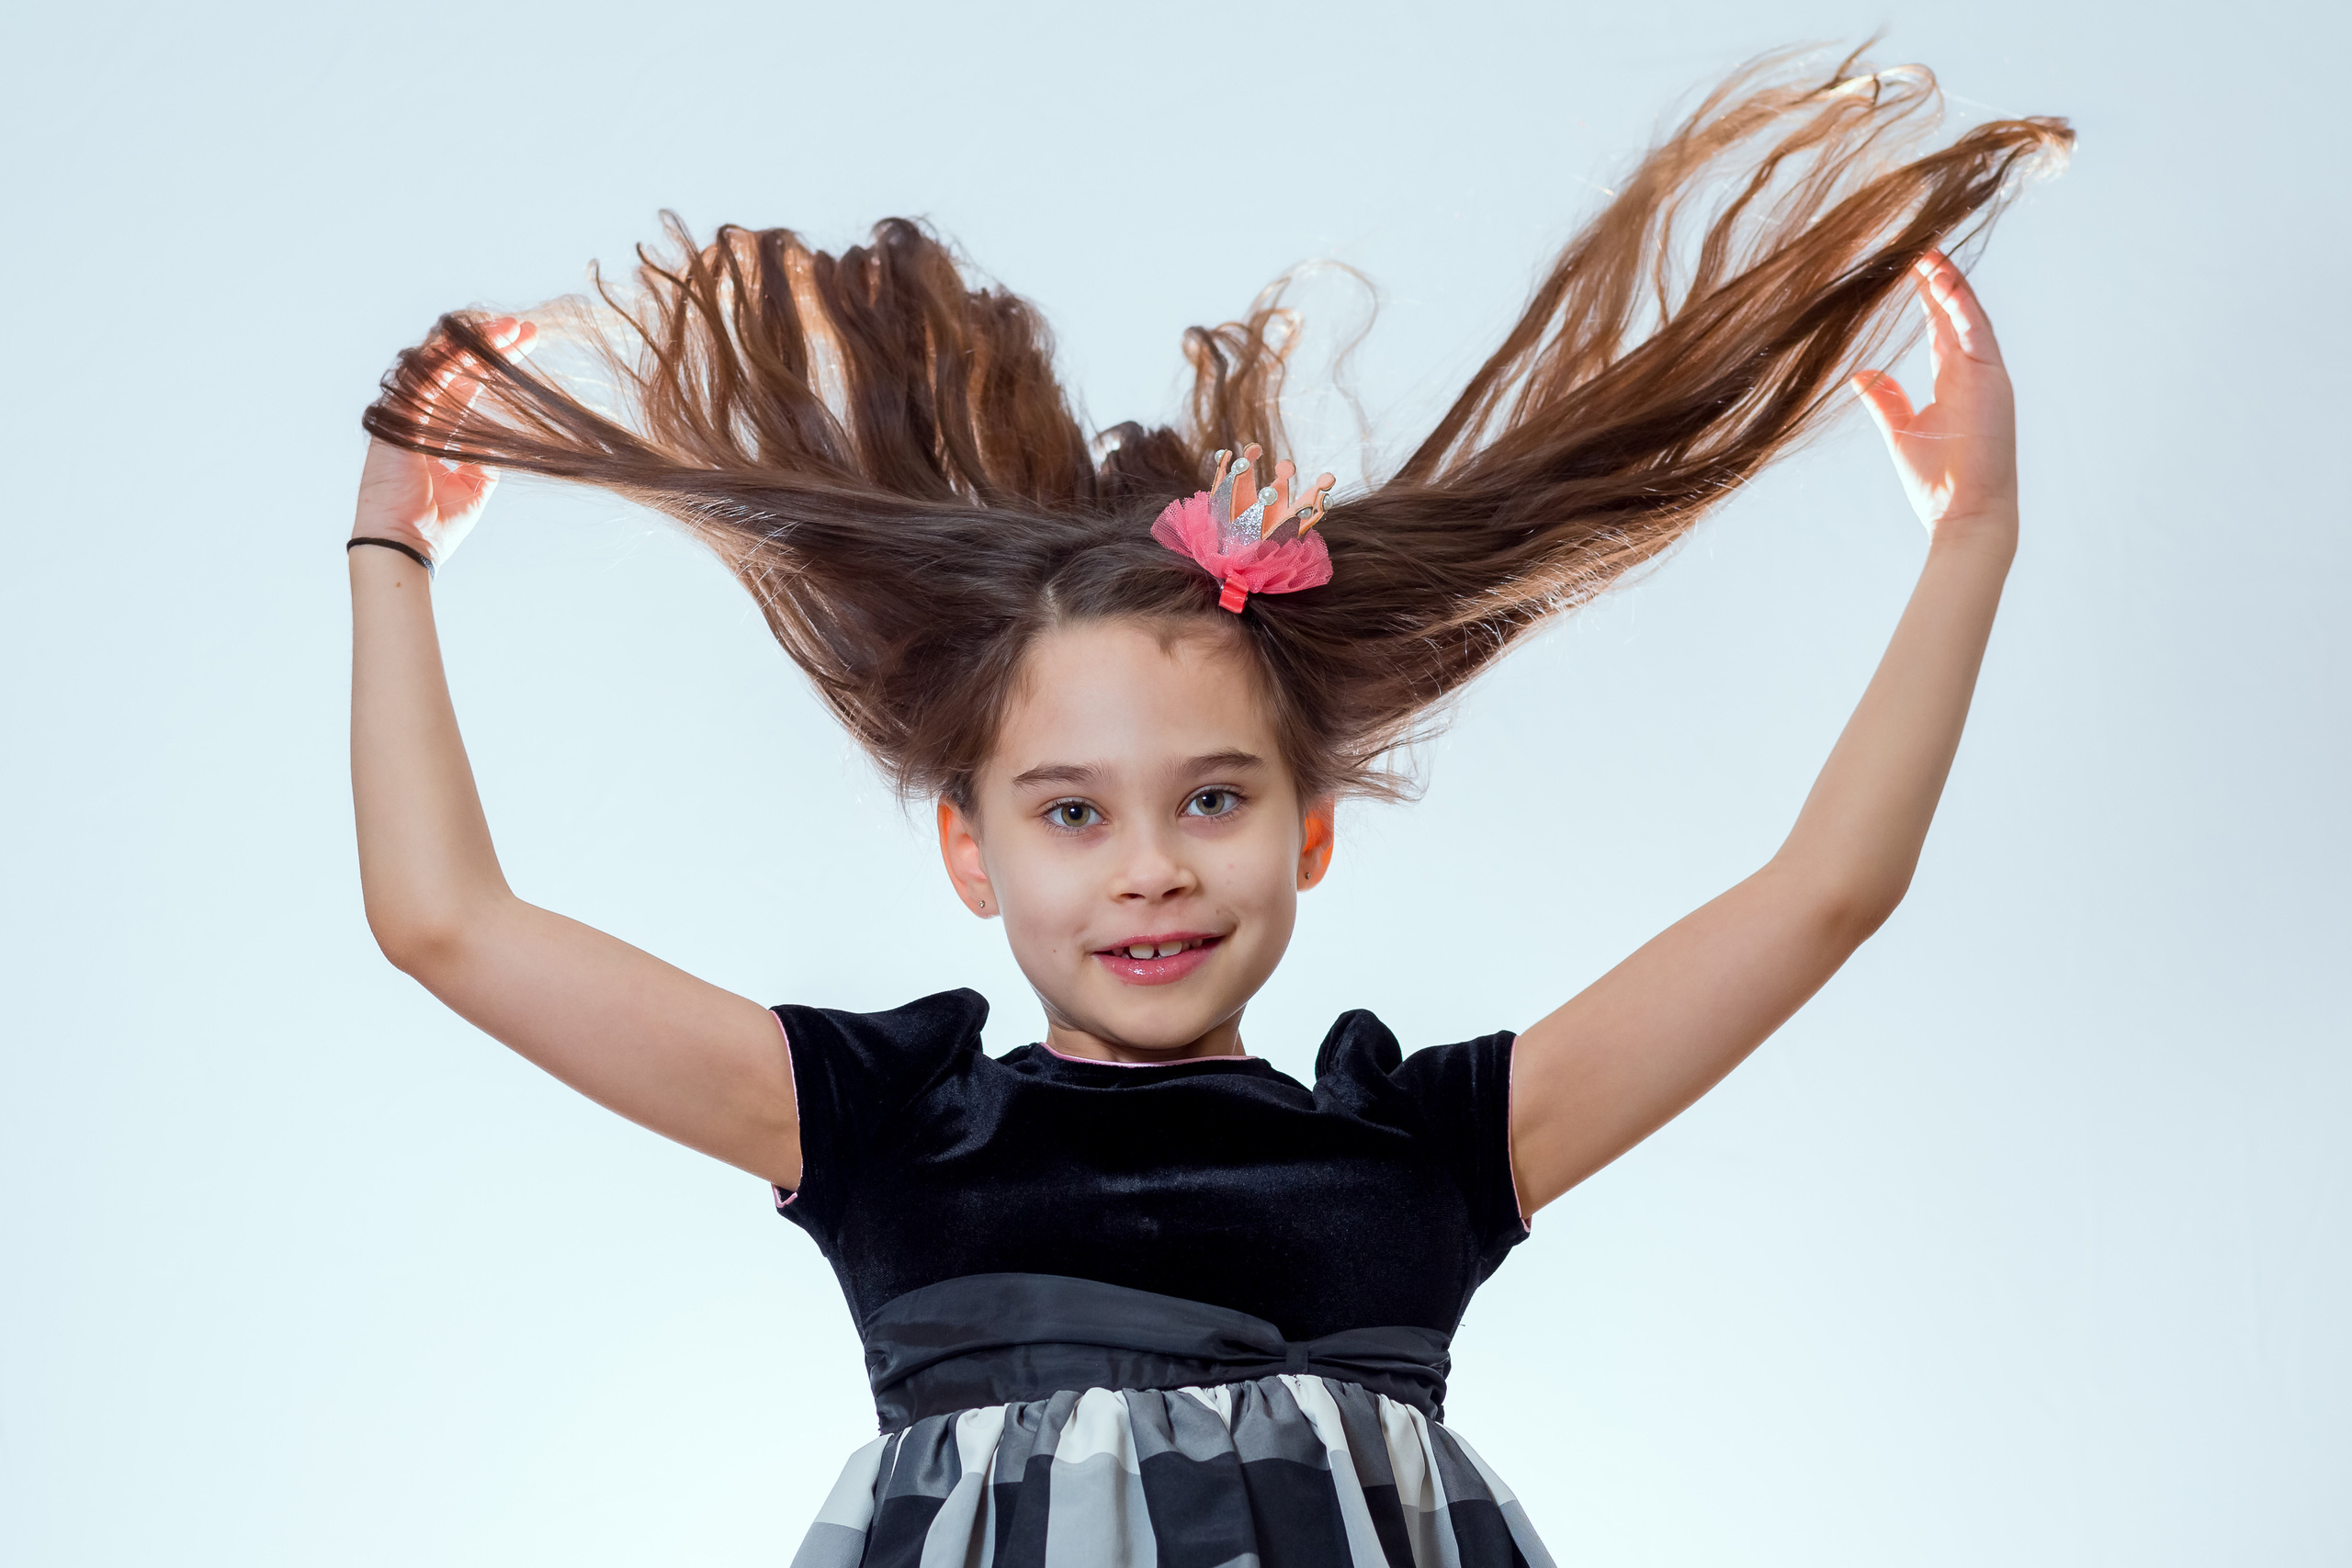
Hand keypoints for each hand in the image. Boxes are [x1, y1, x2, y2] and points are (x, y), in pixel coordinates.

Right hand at [351, 316, 537, 566]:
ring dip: (475, 344)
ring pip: (439, 363)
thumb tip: (504, 438)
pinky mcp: (396, 418)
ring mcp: (404, 414)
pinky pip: (424, 377)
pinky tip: (478, 341)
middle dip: (488, 345)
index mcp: (431, 429)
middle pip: (453, 367)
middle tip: (524, 328)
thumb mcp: (474, 486)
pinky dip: (449, 356)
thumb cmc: (435, 524)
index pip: (465, 385)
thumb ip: (484, 456)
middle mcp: (415, 415)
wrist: (407, 545)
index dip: (494, 365)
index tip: (527, 345)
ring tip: (511, 329)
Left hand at [1851, 252, 2015, 537]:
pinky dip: (1962, 306)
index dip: (1925, 296)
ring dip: (1950, 283)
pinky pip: (1977, 333)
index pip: (1939, 327)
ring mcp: (1986, 373)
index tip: (1908, 267)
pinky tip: (1944, 282)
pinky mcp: (1993, 379)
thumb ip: (1885, 400)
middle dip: (1938, 278)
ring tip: (1929, 252)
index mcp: (1952, 381)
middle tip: (1920, 244)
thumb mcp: (1901, 431)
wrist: (1963, 512)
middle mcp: (1972, 371)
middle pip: (1955, 313)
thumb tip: (1861, 374)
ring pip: (1968, 316)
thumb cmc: (1937, 481)